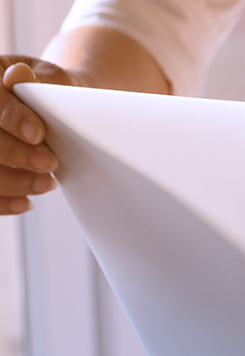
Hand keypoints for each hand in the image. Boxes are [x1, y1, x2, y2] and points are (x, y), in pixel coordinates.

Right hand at [0, 58, 76, 213]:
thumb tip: (19, 76)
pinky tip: (25, 202)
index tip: (38, 135)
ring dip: (9, 182)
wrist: (50, 108)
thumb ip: (40, 78)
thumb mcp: (50, 77)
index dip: (12, 118)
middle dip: (14, 155)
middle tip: (50, 164)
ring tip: (46, 184)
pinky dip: (1, 201)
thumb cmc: (49, 90)